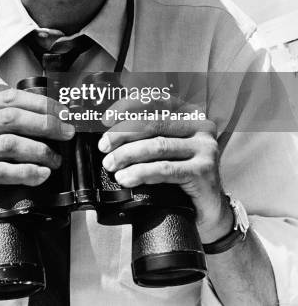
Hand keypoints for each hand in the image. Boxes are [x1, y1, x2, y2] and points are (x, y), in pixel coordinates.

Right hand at [0, 88, 74, 229]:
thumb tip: (41, 113)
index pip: (10, 97)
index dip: (40, 103)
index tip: (63, 112)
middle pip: (13, 117)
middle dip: (46, 124)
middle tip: (67, 133)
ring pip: (10, 143)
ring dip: (40, 151)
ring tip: (56, 159)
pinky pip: (1, 171)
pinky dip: (26, 172)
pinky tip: (41, 175)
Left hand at [98, 97, 232, 241]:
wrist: (210, 213)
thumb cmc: (182, 178)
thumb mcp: (167, 150)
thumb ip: (149, 136)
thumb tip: (112, 133)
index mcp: (190, 115)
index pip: (156, 102)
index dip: (129, 107)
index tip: (106, 120)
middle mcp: (201, 127)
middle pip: (154, 123)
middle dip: (123, 134)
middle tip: (104, 148)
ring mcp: (205, 148)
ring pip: (157, 146)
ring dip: (128, 155)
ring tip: (111, 165)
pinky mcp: (204, 171)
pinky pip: (165, 169)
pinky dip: (141, 173)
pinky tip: (126, 179)